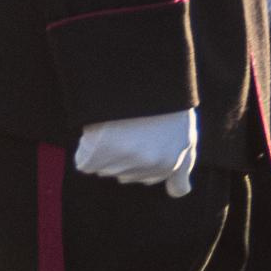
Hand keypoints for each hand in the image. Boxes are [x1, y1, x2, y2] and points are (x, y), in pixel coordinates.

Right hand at [74, 108, 197, 197]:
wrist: (141, 76)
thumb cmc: (163, 102)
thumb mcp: (184, 133)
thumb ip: (182, 168)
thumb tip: (179, 194)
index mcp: (175, 162)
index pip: (155, 178)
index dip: (150, 154)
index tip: (149, 137)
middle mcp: (151, 167)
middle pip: (130, 175)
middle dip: (130, 154)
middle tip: (137, 124)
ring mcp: (125, 163)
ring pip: (108, 168)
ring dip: (110, 149)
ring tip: (121, 122)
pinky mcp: (99, 158)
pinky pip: (85, 162)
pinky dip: (88, 148)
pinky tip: (101, 129)